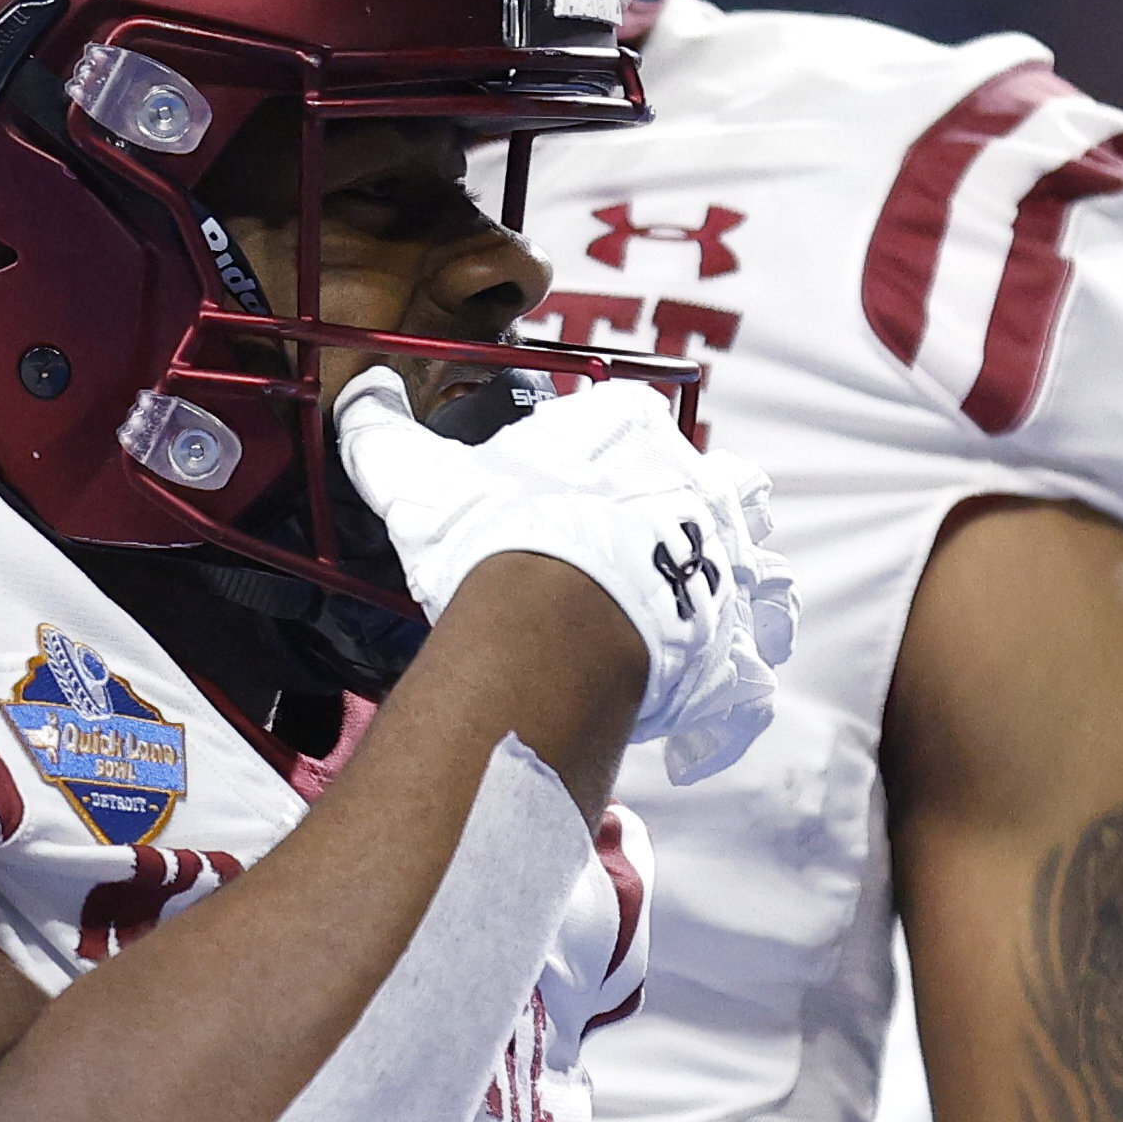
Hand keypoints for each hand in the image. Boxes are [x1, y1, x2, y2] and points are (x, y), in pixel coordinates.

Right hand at [336, 374, 795, 780]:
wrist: (553, 623)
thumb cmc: (492, 536)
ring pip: (760, 578)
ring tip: (691, 625)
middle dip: (697, 520)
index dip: (611, 451)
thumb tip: (362, 395)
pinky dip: (725, 707)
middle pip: (726, 490)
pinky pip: (747, 684)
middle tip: (650, 555)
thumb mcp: (421, 476)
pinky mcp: (732, 649)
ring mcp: (727, 572)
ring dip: (733, 600)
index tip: (578, 486)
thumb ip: (386, 434)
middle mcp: (699, 492)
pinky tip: (691, 727)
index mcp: (633, 432)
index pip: (636, 422)